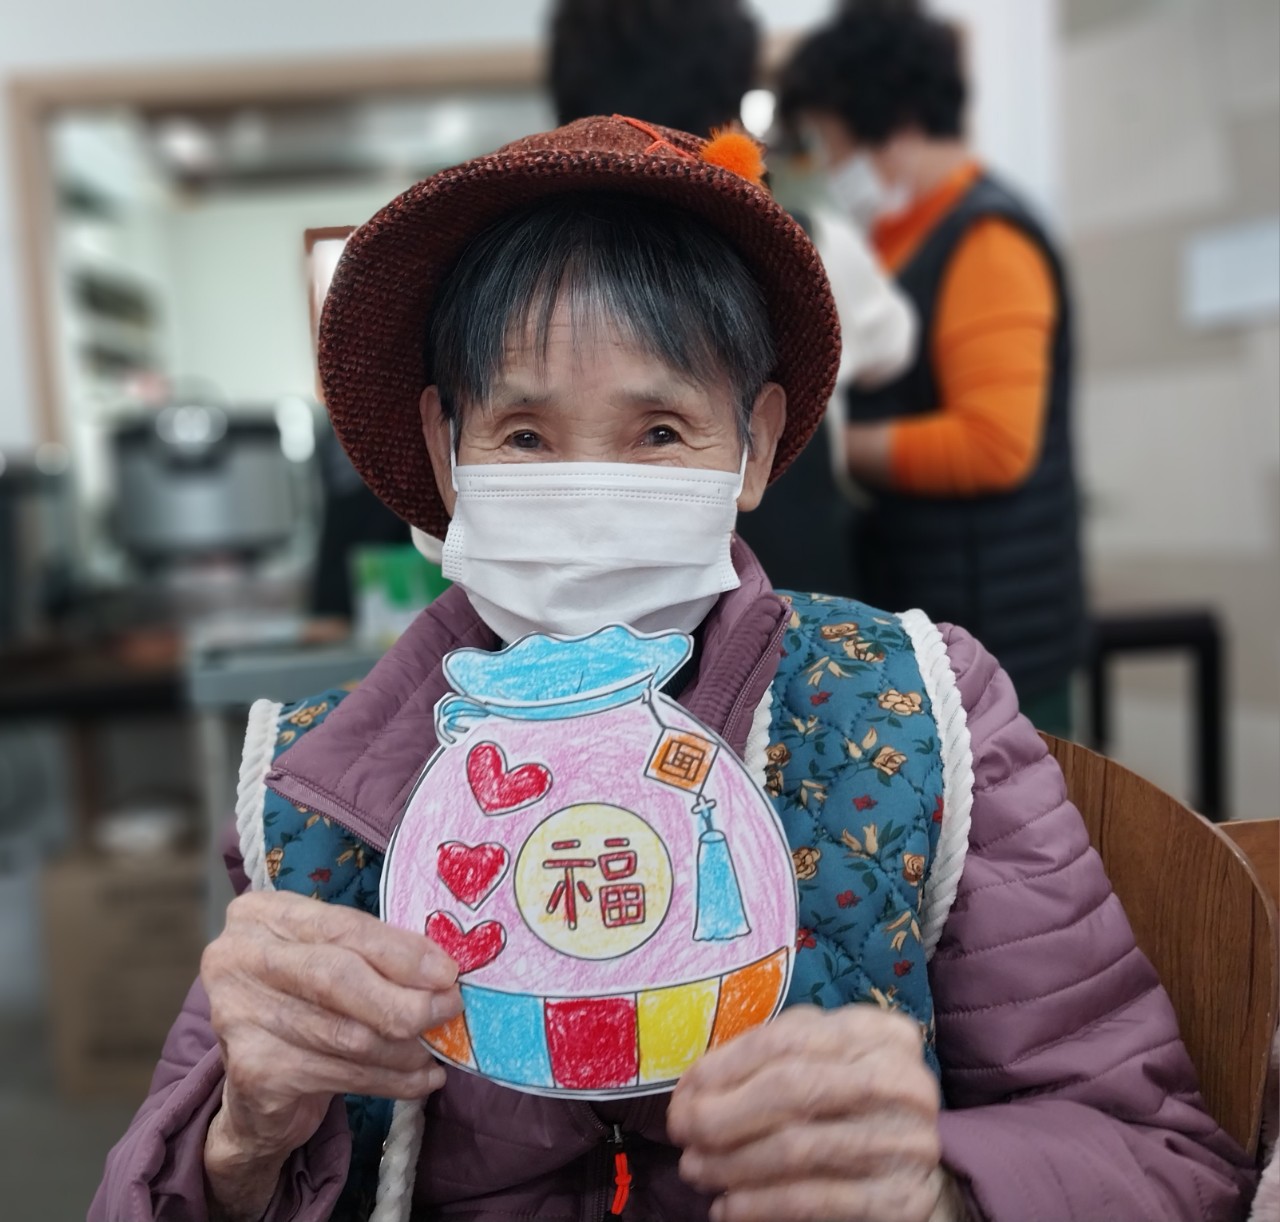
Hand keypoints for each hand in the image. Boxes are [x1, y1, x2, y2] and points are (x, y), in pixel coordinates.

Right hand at [202, 891, 460, 1216]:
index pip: (342, 926)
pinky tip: (418, 1081)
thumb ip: (370, 954)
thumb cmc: (302, 1004)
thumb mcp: (326, 959)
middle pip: (339, 978)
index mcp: (260, 914)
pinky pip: (340, 1075)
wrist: (253, 1092)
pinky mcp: (250, 1072)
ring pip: (345, 1034)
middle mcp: (236, 958)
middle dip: (405, 999)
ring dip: (404, 1048)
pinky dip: (390, 1081)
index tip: (447, 972)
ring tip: (436, 1051)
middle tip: (449, 1009)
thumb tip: (441, 970)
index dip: (401, 951)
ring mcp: (236, 1016)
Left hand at [667, 1005, 943, 1221]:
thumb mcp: (822, 1059)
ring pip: (797, 1148)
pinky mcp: (902, 1200)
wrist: (918, 1167)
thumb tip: (696, 1086)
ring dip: (731, 1164)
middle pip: (792, 1090)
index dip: (726, 1065)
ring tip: (695, 1169)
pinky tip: (728, 1206)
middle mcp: (901, 1081)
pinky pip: (815, 1201)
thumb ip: (770, 1058)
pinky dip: (761, 1205)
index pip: (788, 1040)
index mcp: (878, 1032)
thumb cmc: (850, 1102)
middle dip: (722, 1113)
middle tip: (681, 1131)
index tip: (686, 1090)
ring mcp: (907, 1143)